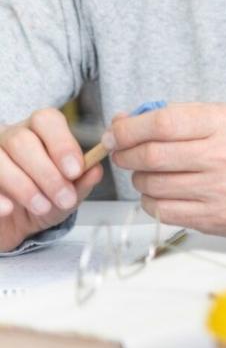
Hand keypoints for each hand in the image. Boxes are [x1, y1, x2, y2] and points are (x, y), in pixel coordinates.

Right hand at [0, 108, 105, 251]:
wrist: (13, 227)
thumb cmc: (44, 202)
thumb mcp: (68, 195)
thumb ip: (82, 183)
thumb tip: (95, 170)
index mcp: (37, 132)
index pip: (47, 120)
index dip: (62, 144)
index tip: (75, 171)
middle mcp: (8, 137)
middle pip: (21, 140)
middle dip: (46, 172)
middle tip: (64, 198)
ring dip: (23, 185)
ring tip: (42, 207)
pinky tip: (9, 209)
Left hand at [108, 103, 225, 235]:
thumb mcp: (215, 118)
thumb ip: (170, 115)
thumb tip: (121, 124)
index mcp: (223, 124)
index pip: (163, 124)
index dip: (128, 130)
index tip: (114, 134)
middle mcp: (224, 156)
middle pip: (152, 156)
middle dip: (126, 155)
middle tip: (122, 154)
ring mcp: (219, 189)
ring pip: (152, 185)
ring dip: (139, 179)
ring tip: (149, 173)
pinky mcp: (213, 216)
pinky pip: (161, 210)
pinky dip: (150, 200)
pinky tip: (160, 192)